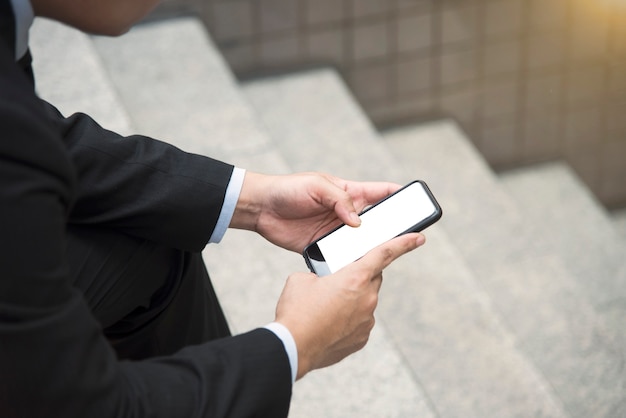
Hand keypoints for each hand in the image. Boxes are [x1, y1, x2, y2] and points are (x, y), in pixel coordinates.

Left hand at [229, 171, 400, 252]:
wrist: (261, 208)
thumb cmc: (288, 189)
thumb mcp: (316, 186)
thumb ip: (339, 199)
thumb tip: (358, 221)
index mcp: (349, 193)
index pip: (381, 193)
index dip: (400, 195)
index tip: (416, 202)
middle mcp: (346, 213)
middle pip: (377, 221)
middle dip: (393, 228)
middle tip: (408, 236)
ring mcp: (336, 231)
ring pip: (362, 242)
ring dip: (371, 248)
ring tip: (384, 256)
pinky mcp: (323, 247)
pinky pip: (342, 256)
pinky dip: (350, 262)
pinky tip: (357, 267)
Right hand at [273, 232, 425, 379]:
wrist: (292, 347)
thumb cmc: (296, 310)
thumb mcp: (302, 279)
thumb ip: (319, 274)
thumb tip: (321, 282)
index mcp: (355, 277)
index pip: (385, 254)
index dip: (404, 243)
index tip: (419, 238)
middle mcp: (367, 298)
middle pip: (372, 279)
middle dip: (359, 277)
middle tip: (337, 282)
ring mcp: (367, 320)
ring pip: (364, 302)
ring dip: (350, 300)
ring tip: (325, 308)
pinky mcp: (361, 338)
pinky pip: (359, 322)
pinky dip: (347, 320)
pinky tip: (327, 324)